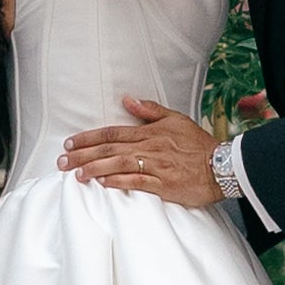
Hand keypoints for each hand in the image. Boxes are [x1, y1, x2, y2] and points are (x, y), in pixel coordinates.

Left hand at [63, 94, 226, 208]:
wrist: (222, 165)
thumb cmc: (199, 144)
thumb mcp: (176, 119)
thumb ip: (150, 110)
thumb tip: (127, 99)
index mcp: (150, 132)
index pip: (112, 133)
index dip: (89, 138)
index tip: (70, 143)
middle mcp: (149, 148)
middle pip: (109, 150)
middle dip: (83, 155)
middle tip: (62, 161)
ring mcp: (155, 167)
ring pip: (118, 165)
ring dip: (95, 169)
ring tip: (76, 174)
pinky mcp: (163, 185)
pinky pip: (136, 182)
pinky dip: (117, 182)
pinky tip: (102, 184)